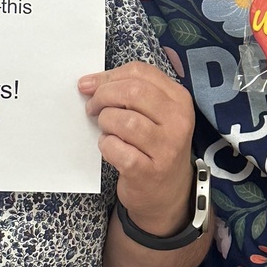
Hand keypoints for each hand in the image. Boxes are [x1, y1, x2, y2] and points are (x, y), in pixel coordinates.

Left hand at [78, 61, 194, 235]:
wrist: (168, 193)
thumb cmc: (154, 145)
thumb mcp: (153, 113)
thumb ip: (126, 92)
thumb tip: (88, 83)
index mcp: (179, 99)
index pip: (140, 72)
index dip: (109, 76)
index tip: (90, 85)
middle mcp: (178, 122)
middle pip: (132, 92)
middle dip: (103, 96)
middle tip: (92, 108)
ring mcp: (166, 148)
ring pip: (124, 121)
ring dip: (105, 122)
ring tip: (106, 130)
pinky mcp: (149, 171)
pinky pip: (117, 149)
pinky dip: (106, 145)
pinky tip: (110, 148)